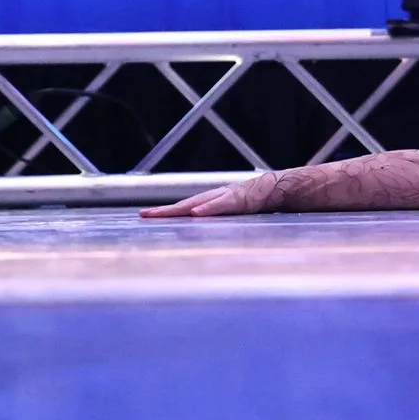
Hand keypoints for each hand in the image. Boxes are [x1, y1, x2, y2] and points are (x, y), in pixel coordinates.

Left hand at [141, 170, 282, 218]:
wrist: (274, 188)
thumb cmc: (251, 203)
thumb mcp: (230, 214)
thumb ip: (216, 221)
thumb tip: (200, 231)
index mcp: (209, 202)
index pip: (182, 208)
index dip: (164, 212)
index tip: (144, 215)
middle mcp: (213, 197)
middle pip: (184, 205)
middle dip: (164, 211)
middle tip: (144, 215)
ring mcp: (224, 197)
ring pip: (197, 203)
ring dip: (179, 209)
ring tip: (162, 214)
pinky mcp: (237, 199)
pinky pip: (220, 205)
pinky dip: (208, 209)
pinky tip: (196, 213)